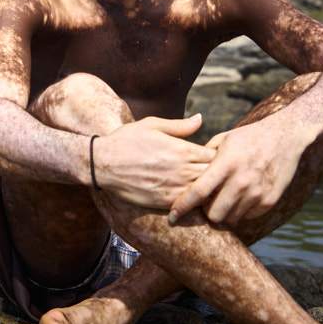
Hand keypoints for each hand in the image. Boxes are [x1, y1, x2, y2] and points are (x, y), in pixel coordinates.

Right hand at [97, 115, 214, 209]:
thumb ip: (180, 126)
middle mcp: (182, 170)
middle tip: (216, 174)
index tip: (216, 157)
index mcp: (182, 149)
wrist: (103, 163)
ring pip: (205, 193)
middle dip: (218, 175)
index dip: (219, 157)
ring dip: (209, 190)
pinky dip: (194, 202)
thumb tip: (200, 118)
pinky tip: (192, 198)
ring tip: (207, 187)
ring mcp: (175, 188)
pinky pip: (189, 205)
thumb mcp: (152, 125)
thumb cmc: (126, 140)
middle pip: (216, 176)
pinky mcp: (165, 202)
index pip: (216, 156)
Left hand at [168, 115, 307, 224]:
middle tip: (207, 203)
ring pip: (231, 217)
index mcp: (225, 164)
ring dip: (225, 211)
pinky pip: (248, 216)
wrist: (285, 136)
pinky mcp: (269, 200)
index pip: (198, 191)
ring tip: (225, 196)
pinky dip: (242, 210)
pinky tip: (242, 195)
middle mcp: (241, 181)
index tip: (173, 215)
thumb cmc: (248, 137)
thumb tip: (185, 172)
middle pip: (214, 213)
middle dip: (206, 211)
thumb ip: (203, 157)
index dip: (183, 205)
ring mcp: (257, 192)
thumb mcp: (223, 140)